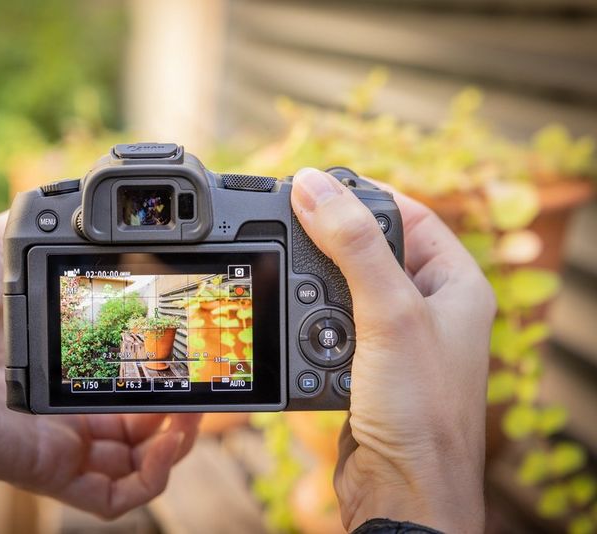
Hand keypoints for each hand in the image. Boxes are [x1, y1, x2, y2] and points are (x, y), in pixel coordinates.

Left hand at [0, 213, 200, 517]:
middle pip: (143, 428)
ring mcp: (64, 441)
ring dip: (179, 441)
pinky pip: (116, 498)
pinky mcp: (53, 468)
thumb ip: (53, 228)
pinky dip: (154, 478)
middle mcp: (70, 407)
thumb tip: (84, 202)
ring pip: (140, 464)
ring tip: (191, 410)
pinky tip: (169, 439)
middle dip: (180, 409)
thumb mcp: (14, 245)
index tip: (188, 349)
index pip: (128, 382)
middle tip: (199, 380)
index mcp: (66, 362)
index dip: (164, 371)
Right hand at [291, 168, 494, 532]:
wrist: (402, 493)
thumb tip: (313, 186)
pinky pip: (331, 328)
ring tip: (289, 281)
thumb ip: (353, 244)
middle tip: (291, 225)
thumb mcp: (389, 313)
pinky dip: (308, 324)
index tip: (320, 182)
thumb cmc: (421, 411)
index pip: (412, 215)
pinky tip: (295, 328)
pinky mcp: (366, 367)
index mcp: (456, 284)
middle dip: (331, 241)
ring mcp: (397, 340)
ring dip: (315, 287)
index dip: (367, 193)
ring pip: (346, 289)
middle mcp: (430, 309)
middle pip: (373, 249)